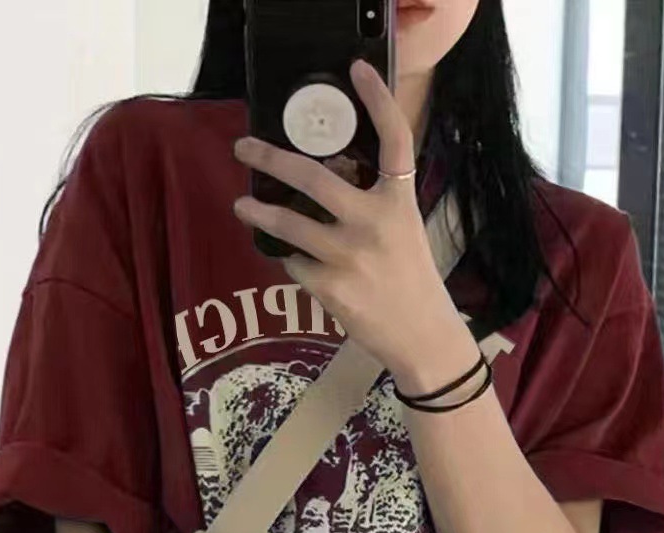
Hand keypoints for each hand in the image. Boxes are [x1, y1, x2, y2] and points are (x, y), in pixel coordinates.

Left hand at [232, 59, 464, 381]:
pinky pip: (295, 263)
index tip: (357, 69)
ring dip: (258, 213)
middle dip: (269, 158)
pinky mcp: (332, 288)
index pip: (394, 138)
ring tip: (242, 207)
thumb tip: (323, 177)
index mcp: (399, 200)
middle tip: (243, 148)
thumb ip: (371, 200)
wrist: (421, 333)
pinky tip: (298, 262)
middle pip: (312, 176)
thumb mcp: (402, 229)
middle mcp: (375, 223)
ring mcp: (351, 257)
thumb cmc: (409, 277)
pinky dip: (292, 260)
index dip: (378, 100)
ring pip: (289, 224)